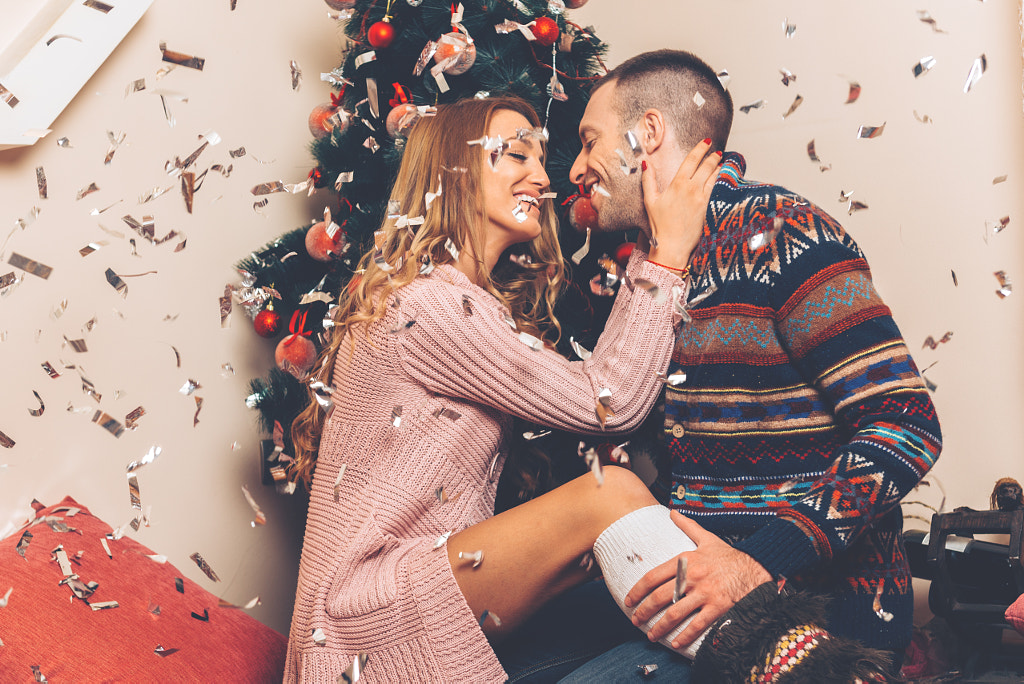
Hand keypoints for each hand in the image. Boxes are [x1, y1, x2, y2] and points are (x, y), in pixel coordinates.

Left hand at [624, 511, 771, 648]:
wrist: (758, 567)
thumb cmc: (730, 556)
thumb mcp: (707, 538)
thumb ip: (688, 526)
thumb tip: (672, 512)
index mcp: (686, 560)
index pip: (654, 576)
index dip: (638, 589)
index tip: (629, 600)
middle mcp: (692, 577)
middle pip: (660, 597)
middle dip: (644, 611)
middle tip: (635, 620)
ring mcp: (705, 593)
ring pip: (675, 614)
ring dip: (660, 627)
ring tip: (651, 635)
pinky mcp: (718, 607)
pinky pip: (697, 625)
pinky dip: (685, 636)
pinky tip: (676, 643)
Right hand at [643, 140, 720, 270]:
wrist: (672, 246)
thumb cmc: (660, 226)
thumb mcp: (650, 201)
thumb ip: (648, 180)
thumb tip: (645, 164)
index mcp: (678, 184)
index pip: (692, 160)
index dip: (701, 148)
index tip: (706, 142)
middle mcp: (692, 189)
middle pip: (707, 166)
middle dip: (713, 156)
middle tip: (717, 152)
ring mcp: (703, 199)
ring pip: (715, 176)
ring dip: (719, 167)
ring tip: (721, 163)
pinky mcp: (709, 208)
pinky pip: (718, 189)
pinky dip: (721, 181)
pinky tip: (722, 179)